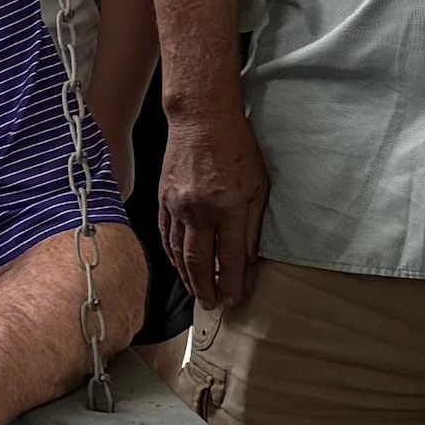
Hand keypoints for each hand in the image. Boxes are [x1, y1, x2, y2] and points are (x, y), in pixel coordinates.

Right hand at [158, 97, 267, 314]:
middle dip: (207, 288)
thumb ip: (254, 225)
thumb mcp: (260, 186)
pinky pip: (166, 235)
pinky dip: (171, 255)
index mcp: (229, 207)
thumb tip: (249, 259)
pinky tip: (179, 265)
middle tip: (213, 306)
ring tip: (197, 293)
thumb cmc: (237, 148)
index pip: (231, 257)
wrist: (201, 118)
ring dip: (188, 277)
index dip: (233, 283)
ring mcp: (177, 205)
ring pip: (179, 252)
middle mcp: (200, 210)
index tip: (235, 300)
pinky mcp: (163, 199)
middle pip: (199, 262)